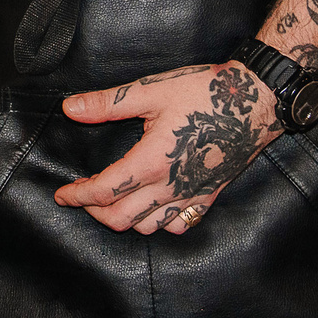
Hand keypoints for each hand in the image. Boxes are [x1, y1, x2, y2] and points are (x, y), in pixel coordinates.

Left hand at [50, 61, 280, 235]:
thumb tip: (70, 108)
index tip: (61, 194)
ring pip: (149, 227)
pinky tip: (152, 207)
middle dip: (94, 212)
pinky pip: (180, 224)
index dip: (77, 196)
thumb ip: (108, 104)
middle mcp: (171, 186)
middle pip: (122, 219)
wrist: (256, 99)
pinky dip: (160, 223)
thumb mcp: (151, 90)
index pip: (104, 191)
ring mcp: (192, 195)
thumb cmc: (205, 92)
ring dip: (125, 219)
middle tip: (81, 197)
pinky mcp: (210, 195)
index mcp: (152, 162)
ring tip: (112, 201)